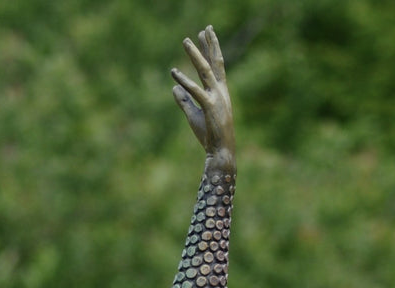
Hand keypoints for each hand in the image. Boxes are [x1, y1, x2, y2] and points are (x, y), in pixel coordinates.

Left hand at [171, 27, 234, 168]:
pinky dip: (184, 81)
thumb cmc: (209, 135)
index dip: (211, 49)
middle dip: (209, 45)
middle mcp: (221, 91)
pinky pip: (195, 91)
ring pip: (205, 71)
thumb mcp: (193, 115)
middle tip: (204, 28)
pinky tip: (174, 72)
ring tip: (186, 41)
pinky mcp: (210, 107)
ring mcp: (217, 98)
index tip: (206, 34)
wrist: (220, 152)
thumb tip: (174, 87)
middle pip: (215, 62)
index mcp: (220, 92)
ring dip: (195, 54)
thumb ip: (184, 100)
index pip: (216, 66)